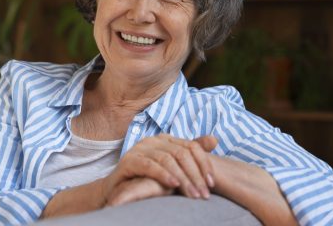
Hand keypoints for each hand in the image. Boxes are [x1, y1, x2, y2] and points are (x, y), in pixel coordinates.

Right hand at [100, 134, 217, 201]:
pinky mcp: (129, 160)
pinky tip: (173, 185)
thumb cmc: (148, 179)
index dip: (204, 164)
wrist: (118, 190)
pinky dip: (163, 175)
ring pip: (167, 159)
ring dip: (182, 178)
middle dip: (195, 175)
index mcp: (166, 139)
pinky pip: (149, 165)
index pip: (192, 146)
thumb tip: (214, 140)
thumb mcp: (173, 168)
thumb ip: (191, 154)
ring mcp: (140, 149)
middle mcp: (153, 140)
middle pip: (181, 154)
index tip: (212, 183)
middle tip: (204, 194)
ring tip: (192, 194)